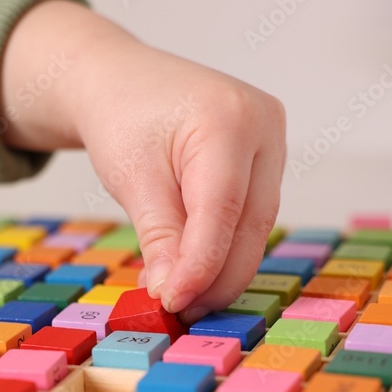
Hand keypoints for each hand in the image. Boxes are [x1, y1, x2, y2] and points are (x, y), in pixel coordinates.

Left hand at [0, 0, 285, 319]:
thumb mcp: (132, 178)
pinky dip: (222, 245)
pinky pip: (249, 213)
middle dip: (215, 274)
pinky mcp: (265, 159)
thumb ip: (159, 235)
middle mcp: (264, 126)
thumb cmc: (121, 116)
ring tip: (183, 296)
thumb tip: (173, 292)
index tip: (175, 300)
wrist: (120, 81)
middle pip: (248, 221)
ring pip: (254, 224)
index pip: (222, 209)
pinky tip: (194, 271)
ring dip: (221, 266)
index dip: (202, 264)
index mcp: (229, 119)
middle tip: (180, 309)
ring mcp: (271, 141)